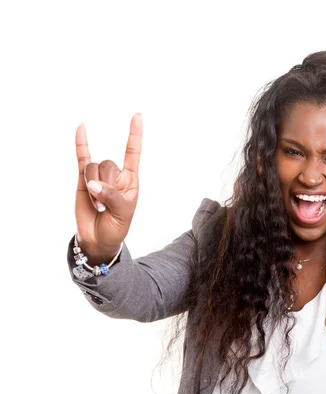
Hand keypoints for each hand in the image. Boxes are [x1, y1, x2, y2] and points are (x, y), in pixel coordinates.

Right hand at [74, 114, 142, 258]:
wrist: (99, 239)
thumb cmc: (116, 226)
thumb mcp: (122, 213)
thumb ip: (111, 196)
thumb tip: (92, 183)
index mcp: (131, 180)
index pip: (133, 153)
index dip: (134, 135)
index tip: (137, 115)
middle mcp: (115, 175)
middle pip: (108, 164)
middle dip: (106, 185)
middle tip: (106, 205)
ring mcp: (98, 177)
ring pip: (93, 168)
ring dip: (93, 189)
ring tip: (98, 206)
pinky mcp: (82, 181)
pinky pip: (81, 159)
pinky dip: (81, 144)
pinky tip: (82, 127)